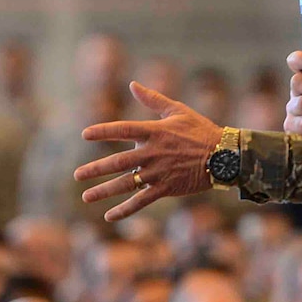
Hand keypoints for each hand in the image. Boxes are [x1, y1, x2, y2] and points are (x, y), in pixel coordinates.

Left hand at [76, 83, 220, 222]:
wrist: (224, 156)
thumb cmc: (200, 130)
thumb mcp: (177, 110)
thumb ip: (152, 99)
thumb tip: (132, 84)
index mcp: (154, 131)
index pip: (123, 129)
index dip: (103, 131)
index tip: (84, 135)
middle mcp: (152, 153)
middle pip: (118, 162)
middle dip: (95, 169)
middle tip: (77, 175)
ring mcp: (158, 172)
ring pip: (126, 184)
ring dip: (104, 191)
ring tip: (86, 196)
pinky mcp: (165, 188)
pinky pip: (141, 201)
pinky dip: (124, 210)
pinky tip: (108, 216)